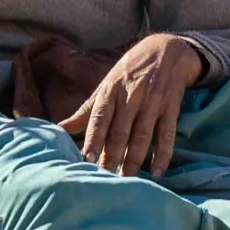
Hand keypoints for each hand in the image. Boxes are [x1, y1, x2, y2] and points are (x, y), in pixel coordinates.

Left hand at [62, 34, 205, 175]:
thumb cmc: (129, 72)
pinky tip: (157, 172)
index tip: (87, 159)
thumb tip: (59, 128)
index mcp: (110, 91)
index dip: (93, 139)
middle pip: (120, 131)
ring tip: (127, 180)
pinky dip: (163, 154)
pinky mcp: (171, 107)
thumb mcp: (106, 86)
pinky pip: (167, 134)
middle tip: (105, 178)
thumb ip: (86, 111)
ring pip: (142, 135)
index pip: (99, 118)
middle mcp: (131, 96)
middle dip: (112, 156)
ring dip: (135, 160)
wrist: (166, 49)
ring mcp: (152, 102)